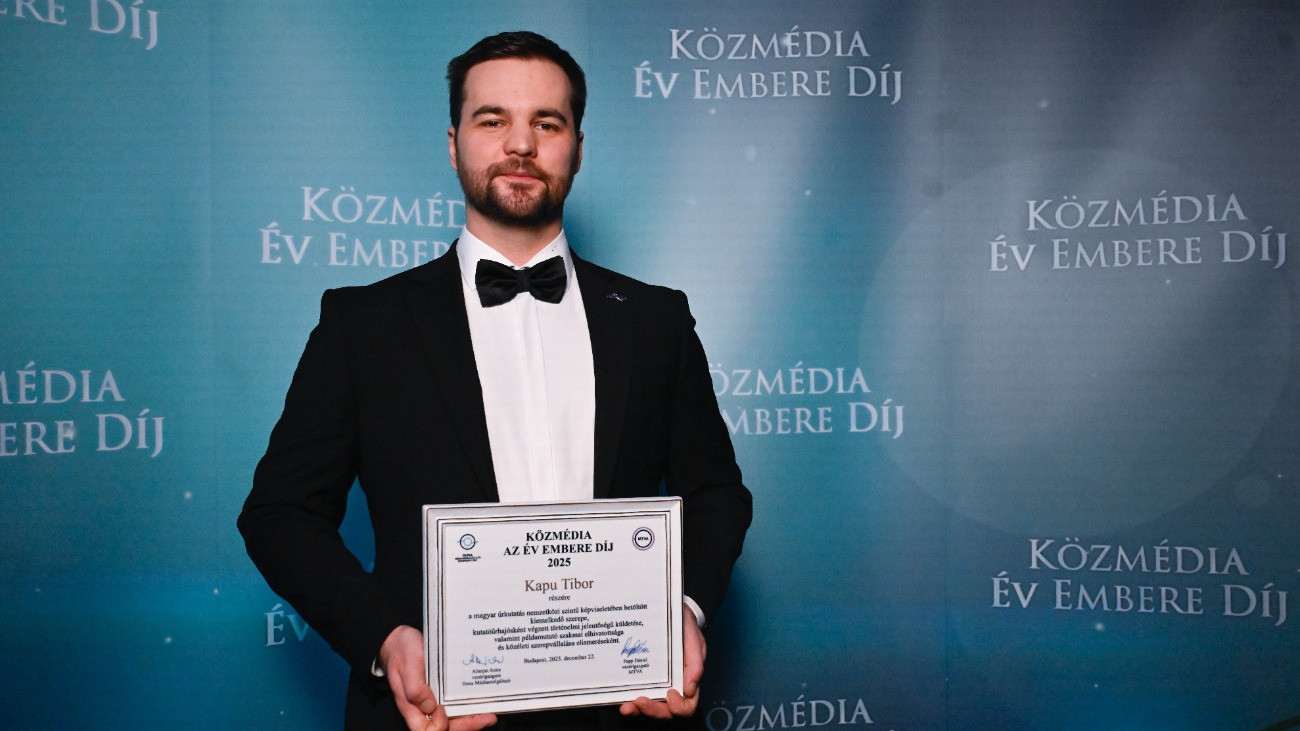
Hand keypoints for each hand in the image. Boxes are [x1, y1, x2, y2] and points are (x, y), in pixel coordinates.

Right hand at [378, 625, 497, 730]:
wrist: (402, 640)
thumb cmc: (402, 652)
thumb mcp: (407, 666)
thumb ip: (415, 688)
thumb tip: (430, 707)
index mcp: (412, 707)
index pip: (426, 729)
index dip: (438, 725)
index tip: (444, 709)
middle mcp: (424, 708)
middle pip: (445, 728)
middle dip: (467, 725)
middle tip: (487, 718)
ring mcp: (435, 700)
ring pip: (454, 719)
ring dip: (472, 719)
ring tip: (490, 715)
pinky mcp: (443, 691)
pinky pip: (456, 705)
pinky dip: (469, 707)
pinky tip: (482, 702)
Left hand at [619, 604, 705, 718]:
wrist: (669, 611)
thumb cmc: (685, 628)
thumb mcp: (694, 641)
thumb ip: (695, 664)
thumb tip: (689, 690)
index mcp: (687, 680)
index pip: (686, 705)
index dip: (679, 707)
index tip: (671, 693)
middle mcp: (671, 685)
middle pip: (665, 710)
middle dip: (653, 710)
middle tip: (641, 701)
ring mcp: (656, 682)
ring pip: (649, 704)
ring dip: (638, 709)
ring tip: (626, 706)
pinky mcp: (642, 675)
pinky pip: (636, 692)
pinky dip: (628, 698)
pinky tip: (621, 699)